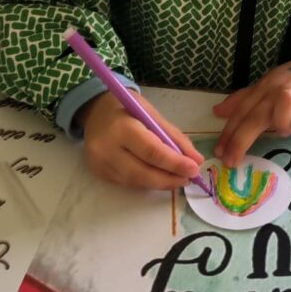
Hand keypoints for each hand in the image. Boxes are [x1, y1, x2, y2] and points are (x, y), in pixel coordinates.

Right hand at [77, 91, 202, 189]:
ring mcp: (99, 163)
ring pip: (135, 181)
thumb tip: (196, 160)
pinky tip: (158, 176)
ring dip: (160, 183)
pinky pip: (127, 183)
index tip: (194, 169)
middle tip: (189, 178)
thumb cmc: (126, 108)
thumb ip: (173, 137)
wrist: (94, 111)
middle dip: (169, 178)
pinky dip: (146, 182)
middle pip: (142, 172)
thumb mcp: (151, 113)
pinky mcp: (98, 172)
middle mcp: (106, 148)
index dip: (174, 163)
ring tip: (177, 178)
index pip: (151, 151)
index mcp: (121, 127)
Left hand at [213, 53, 290, 166]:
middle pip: (255, 115)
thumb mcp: (263, 89)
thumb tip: (217, 112)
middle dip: (240, 139)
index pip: (241, 112)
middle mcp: (276, 90)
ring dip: (281, 121)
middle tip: (231, 160)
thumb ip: (242, 101)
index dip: (228, 133)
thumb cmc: (290, 83)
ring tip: (284, 131)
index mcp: (262, 89)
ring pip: (284, 103)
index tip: (218, 152)